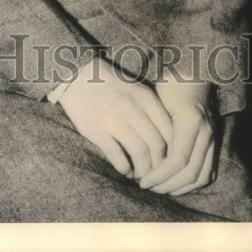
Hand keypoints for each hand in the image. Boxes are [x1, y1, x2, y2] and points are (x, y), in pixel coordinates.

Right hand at [58, 57, 173, 179]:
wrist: (77, 75)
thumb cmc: (111, 85)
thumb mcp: (136, 91)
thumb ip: (152, 111)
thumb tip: (170, 141)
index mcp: (146, 98)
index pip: (169, 130)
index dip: (173, 151)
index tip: (170, 161)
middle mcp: (133, 107)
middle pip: (157, 144)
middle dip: (160, 165)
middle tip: (156, 174)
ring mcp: (114, 118)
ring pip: (139, 152)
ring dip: (143, 170)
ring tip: (141, 176)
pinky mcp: (96, 129)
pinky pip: (117, 155)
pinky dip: (124, 168)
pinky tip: (125, 171)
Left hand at [138, 77, 215, 195]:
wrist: (196, 72)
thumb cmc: (172, 84)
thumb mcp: (160, 101)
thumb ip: (157, 129)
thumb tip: (145, 159)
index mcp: (192, 122)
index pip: (178, 160)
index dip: (160, 175)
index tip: (143, 181)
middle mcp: (206, 133)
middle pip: (191, 173)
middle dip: (168, 185)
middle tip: (149, 187)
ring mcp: (213, 138)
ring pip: (203, 175)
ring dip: (182, 188)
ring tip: (162, 188)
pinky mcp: (215, 141)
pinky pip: (209, 170)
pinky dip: (194, 182)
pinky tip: (178, 184)